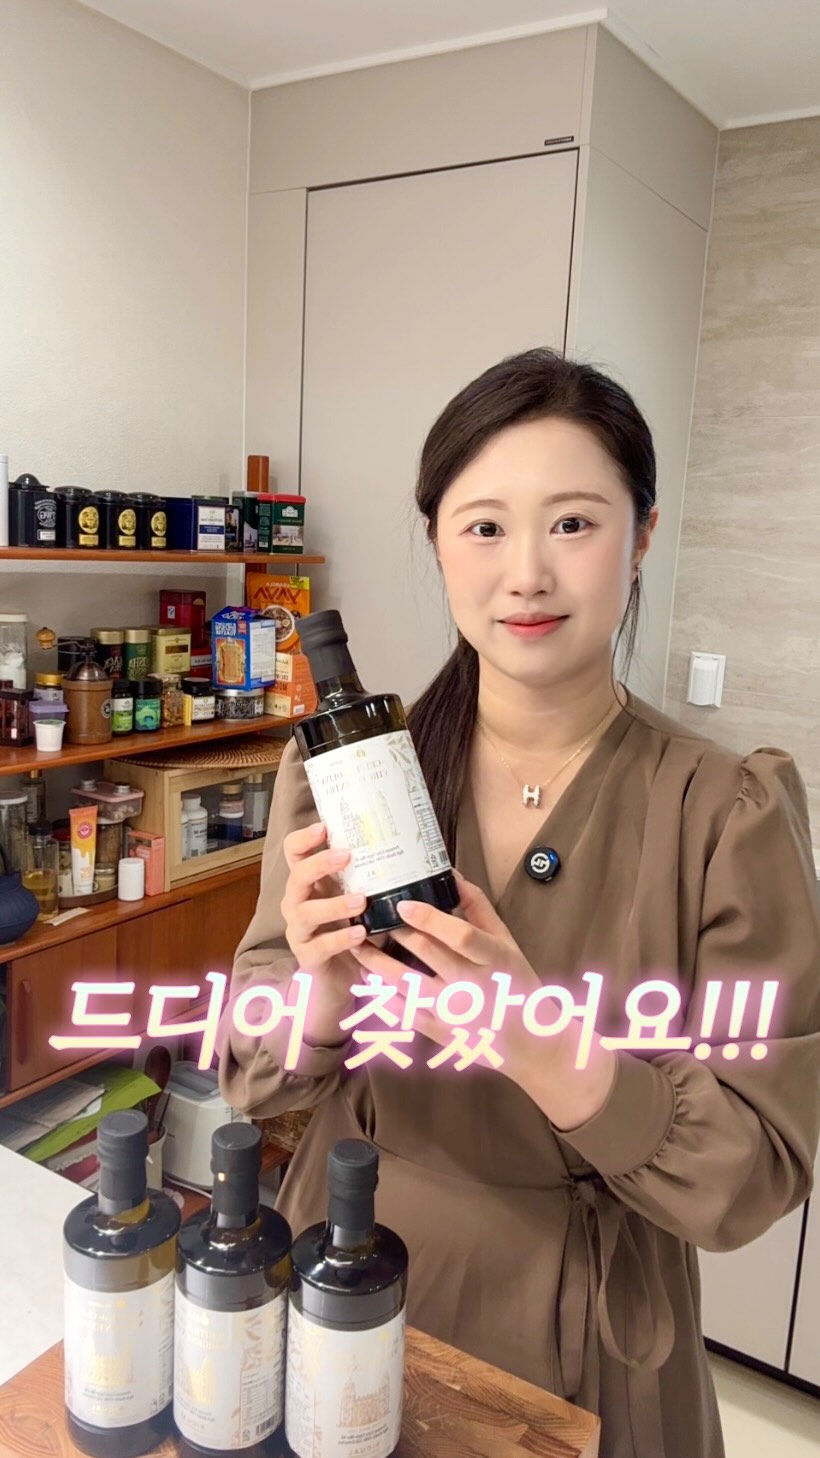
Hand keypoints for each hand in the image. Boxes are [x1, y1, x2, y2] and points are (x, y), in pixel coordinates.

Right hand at [280, 821, 366, 1044]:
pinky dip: (340, 938)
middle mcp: (297, 902)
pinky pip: (319, 946)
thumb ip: (371, 879)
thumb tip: (413, 850)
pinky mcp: (307, 956)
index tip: (325, 826)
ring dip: (334, 904)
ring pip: (305, 911)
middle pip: (296, 875)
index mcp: (309, 883)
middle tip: (345, 856)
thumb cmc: (353, 929)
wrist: (341, 979)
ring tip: (361, 900)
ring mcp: (298, 930)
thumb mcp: (360, 899)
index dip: (304, 837)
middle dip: (319, 864)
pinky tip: (360, 933)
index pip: (294, 852)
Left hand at [350, 869, 616, 1124]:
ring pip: (408, 987)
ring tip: (357, 946)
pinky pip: (406, 1013)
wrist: (531, 1042)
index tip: (403, 904)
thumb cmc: (517, 983)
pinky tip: (367, 980)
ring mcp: (456, 1014)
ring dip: (378, 965)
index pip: (461, 937)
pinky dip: (383, 996)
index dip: (431, 919)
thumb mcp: (506, 942)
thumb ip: (479, 908)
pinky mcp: (442, 1033)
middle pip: (429, 956)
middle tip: (369, 916)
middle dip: (395, 934)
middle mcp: (474, 987)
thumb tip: (451, 874)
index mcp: (495, 960)